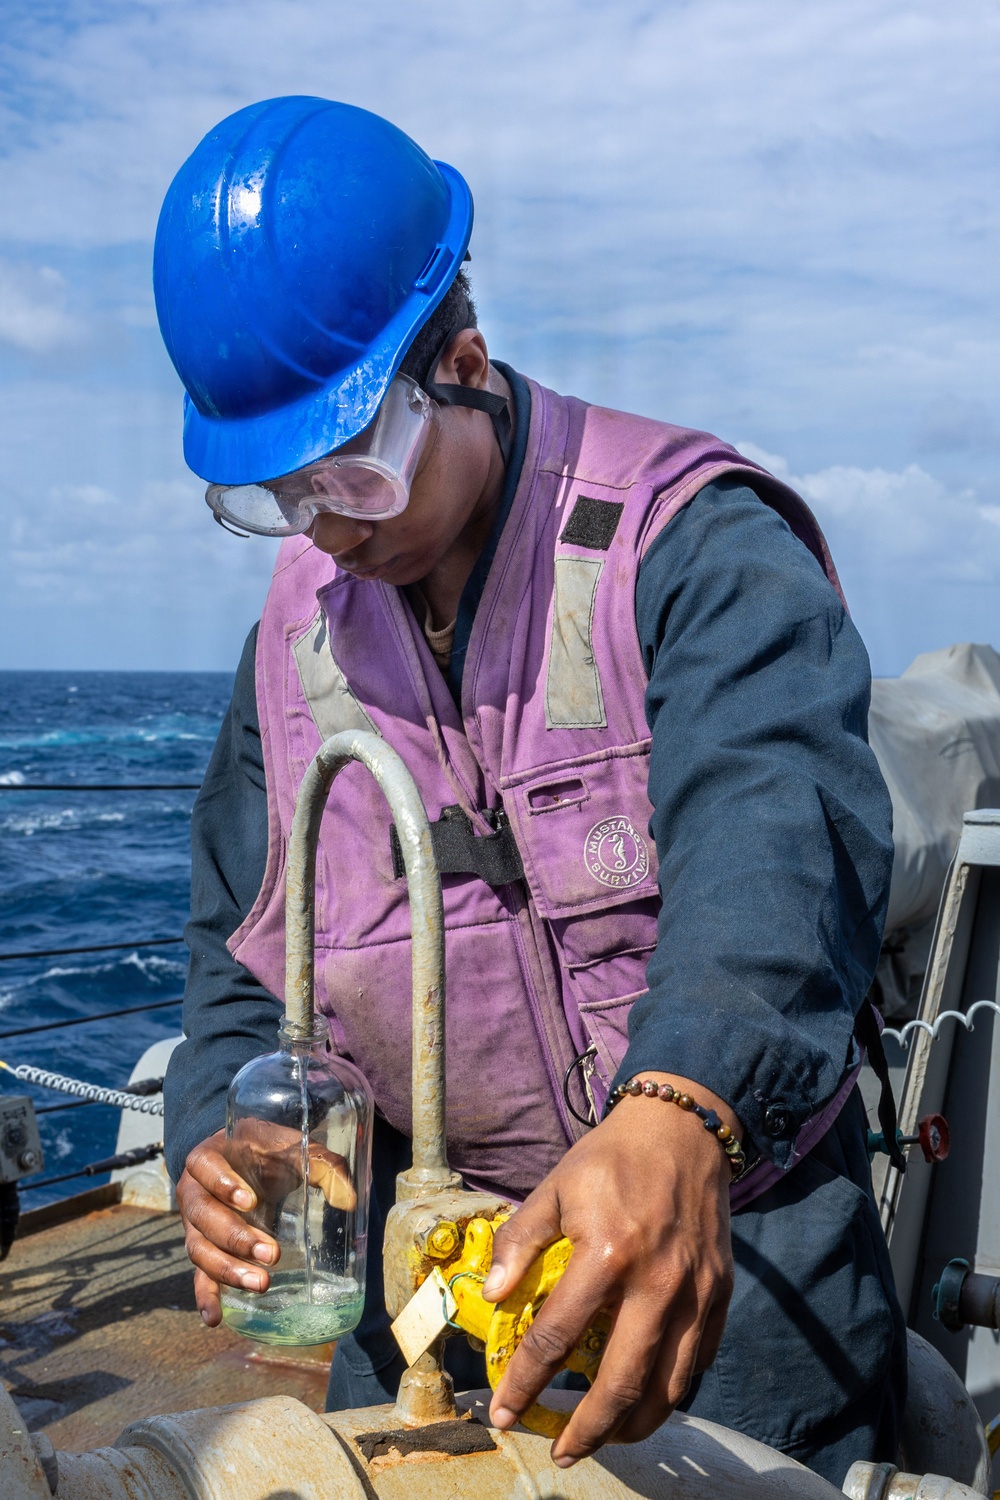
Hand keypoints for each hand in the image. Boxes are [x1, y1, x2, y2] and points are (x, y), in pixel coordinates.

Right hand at [177, 1125, 354, 1325]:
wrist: (244, 1157)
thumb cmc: (268, 1151)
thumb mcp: (293, 1148)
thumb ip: (324, 1166)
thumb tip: (349, 1201)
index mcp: (211, 1156)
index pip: (204, 1166)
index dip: (222, 1183)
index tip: (250, 1200)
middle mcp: (194, 1190)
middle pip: (203, 1215)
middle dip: (236, 1237)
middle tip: (271, 1253)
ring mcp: (194, 1223)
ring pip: (199, 1248)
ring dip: (227, 1269)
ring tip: (260, 1284)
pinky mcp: (203, 1248)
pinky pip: (198, 1275)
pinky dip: (205, 1297)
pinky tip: (215, 1318)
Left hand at [483, 1072, 737, 1466]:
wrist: (682, 1129)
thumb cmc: (612, 1158)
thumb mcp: (555, 1187)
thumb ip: (521, 1241)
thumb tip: (495, 1295)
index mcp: (607, 1254)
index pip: (557, 1338)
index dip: (526, 1382)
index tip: (506, 1411)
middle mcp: (656, 1282)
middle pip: (620, 1383)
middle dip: (586, 1430)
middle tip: (562, 1450)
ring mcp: (695, 1293)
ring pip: (667, 1387)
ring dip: (632, 1425)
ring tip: (605, 1438)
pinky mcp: (720, 1293)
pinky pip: (697, 1362)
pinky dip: (671, 1393)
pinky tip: (646, 1400)